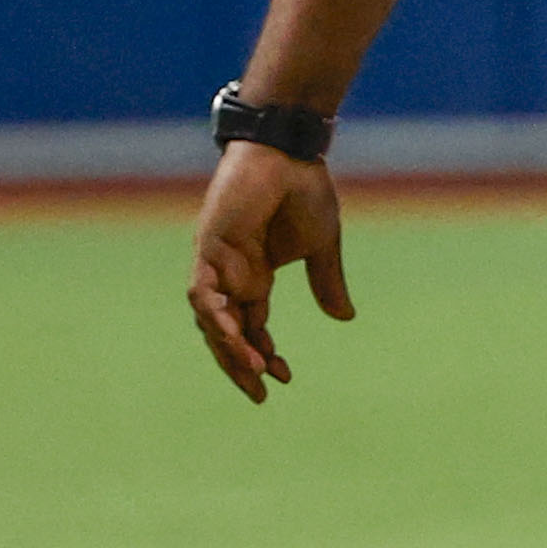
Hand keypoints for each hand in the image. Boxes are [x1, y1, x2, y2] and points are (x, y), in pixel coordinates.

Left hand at [188, 143, 351, 403]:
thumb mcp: (321, 246)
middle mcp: (230, 274)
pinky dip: (214, 318)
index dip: (265, 354)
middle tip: (258, 393)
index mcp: (254, 276)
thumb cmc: (304, 191)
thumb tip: (345, 319)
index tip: (284, 378)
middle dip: (240, 364)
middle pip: (227, 332)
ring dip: (229, 347)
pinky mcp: (208, 247)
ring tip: (252, 370)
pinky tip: (233, 337)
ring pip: (211, 319)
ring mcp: (216, 262)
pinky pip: (202, 294)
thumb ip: (326, 282)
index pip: (253, 327)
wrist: (289, 154)